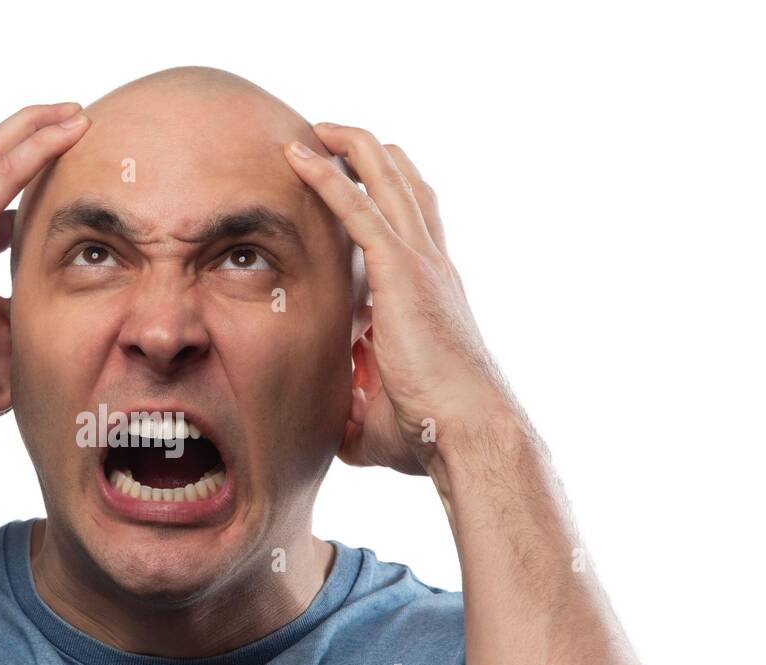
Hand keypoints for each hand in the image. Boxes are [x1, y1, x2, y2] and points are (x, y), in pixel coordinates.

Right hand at [0, 102, 90, 440]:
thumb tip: (21, 355)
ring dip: (34, 128)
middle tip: (66, 124)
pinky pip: (4, 174)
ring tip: (75, 113)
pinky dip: (37, 145)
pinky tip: (69, 129)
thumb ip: (5, 364)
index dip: (17, 201)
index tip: (49, 196)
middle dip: (24, 141)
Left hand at [284, 125, 517, 475]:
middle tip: (334, 136)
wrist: (466, 433)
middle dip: (371, 158)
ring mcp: (421, 264)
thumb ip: (356, 405)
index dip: (384, 204)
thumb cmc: (431, 434)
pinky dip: (328, 179)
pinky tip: (299, 157)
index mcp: (432, 296)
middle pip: (407, 190)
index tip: (354, 189)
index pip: (409, 233)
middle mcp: (433, 268)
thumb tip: (330, 425)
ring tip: (317, 128)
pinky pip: (359, 209)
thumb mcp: (380, 414)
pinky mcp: (402, 271)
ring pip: (388, 183)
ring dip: (351, 149)